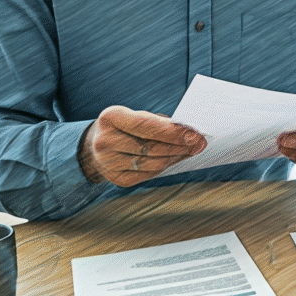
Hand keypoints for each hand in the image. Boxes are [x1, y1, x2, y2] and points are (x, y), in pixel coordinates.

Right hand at [78, 106, 206, 185]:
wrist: (95, 147)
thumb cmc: (124, 127)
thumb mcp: (134, 116)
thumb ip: (158, 123)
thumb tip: (189, 132)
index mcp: (110, 118)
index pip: (146, 126)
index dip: (173, 132)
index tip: (195, 135)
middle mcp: (105, 141)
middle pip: (151, 147)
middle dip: (180, 146)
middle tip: (200, 144)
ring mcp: (109, 162)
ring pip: (153, 163)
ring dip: (176, 157)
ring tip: (190, 151)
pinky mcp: (117, 179)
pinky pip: (149, 174)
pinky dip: (165, 167)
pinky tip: (175, 160)